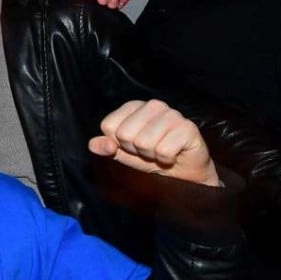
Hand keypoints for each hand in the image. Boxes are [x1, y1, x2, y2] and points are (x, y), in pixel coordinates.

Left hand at [89, 99, 219, 186]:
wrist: (184, 173)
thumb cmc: (153, 158)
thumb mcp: (123, 154)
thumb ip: (106, 147)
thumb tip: (93, 144)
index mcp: (133, 107)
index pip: (109, 126)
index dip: (118, 143)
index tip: (132, 145)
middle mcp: (153, 105)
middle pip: (125, 134)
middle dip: (135, 150)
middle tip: (149, 150)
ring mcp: (172, 114)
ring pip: (144, 142)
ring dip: (151, 155)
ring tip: (160, 152)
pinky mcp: (187, 128)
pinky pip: (163, 150)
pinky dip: (166, 159)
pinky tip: (173, 155)